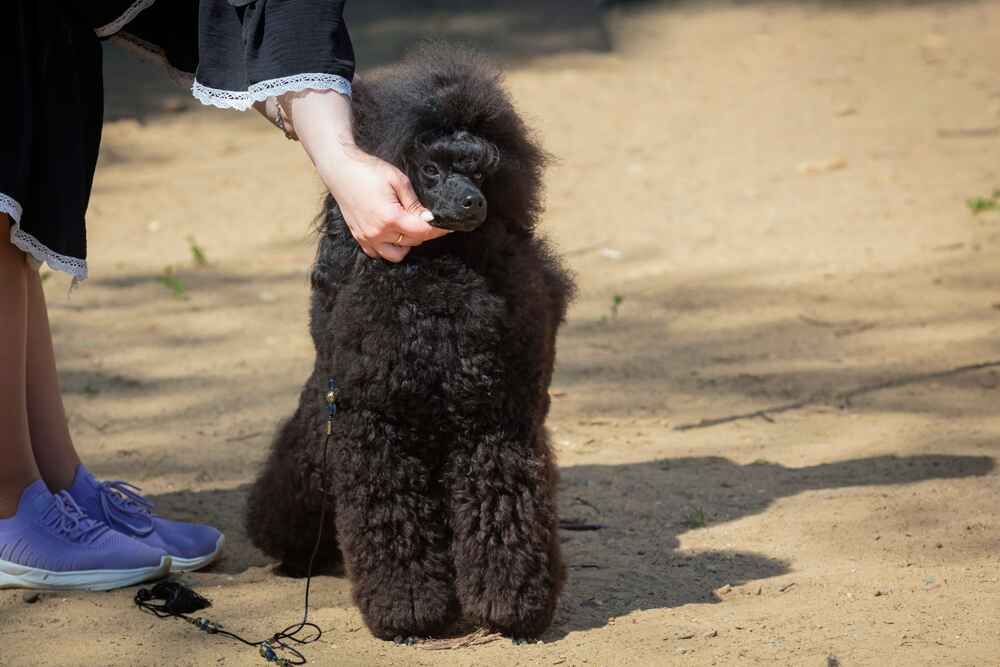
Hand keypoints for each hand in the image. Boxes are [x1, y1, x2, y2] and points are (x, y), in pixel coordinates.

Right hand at [320, 144, 448, 260]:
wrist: (340, 169)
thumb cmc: (367, 171)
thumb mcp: (398, 181)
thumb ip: (415, 203)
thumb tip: (429, 218)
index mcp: (390, 218)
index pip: (422, 231)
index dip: (438, 229)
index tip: (448, 225)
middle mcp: (377, 232)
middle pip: (412, 241)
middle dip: (424, 232)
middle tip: (428, 219)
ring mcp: (366, 237)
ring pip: (396, 254)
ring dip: (407, 243)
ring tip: (409, 227)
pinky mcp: (359, 237)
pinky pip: (378, 253)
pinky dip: (389, 248)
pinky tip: (393, 234)